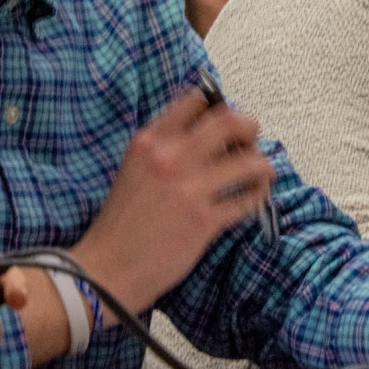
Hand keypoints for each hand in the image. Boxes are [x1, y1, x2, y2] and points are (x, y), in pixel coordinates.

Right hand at [72, 87, 274, 314]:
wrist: (107, 268)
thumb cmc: (122, 221)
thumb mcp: (134, 167)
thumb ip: (164, 146)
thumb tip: (207, 130)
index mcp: (150, 141)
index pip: (195, 100)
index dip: (219, 106)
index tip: (226, 121)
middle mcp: (170, 157)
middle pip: (230, 121)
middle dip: (249, 128)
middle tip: (251, 140)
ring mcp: (189, 188)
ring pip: (250, 161)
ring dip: (262, 164)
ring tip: (260, 171)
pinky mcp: (204, 220)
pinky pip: (248, 198)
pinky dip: (258, 194)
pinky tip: (255, 195)